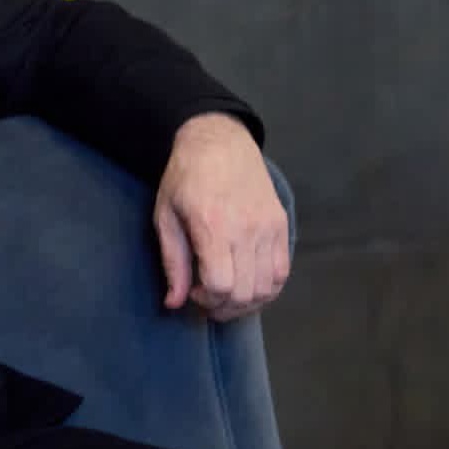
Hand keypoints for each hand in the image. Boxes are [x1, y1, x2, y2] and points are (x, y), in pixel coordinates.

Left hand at [153, 113, 288, 320]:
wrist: (218, 142)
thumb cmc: (185, 178)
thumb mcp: (166, 216)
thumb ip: (173, 262)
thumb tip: (174, 303)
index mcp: (213, 225)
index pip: (221, 285)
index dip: (206, 299)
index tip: (194, 292)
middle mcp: (246, 228)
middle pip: (246, 292)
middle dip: (224, 306)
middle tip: (208, 298)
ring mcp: (268, 227)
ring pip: (268, 287)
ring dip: (247, 301)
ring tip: (228, 293)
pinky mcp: (281, 224)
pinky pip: (282, 271)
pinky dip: (268, 286)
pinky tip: (248, 282)